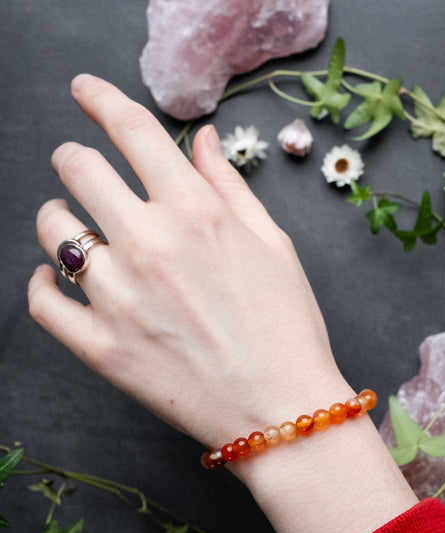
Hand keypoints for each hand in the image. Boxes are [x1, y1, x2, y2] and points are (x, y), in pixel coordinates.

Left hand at [28, 74, 349, 448]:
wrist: (282, 410)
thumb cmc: (288, 327)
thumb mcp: (272, 244)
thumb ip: (228, 185)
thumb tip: (198, 139)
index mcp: (195, 212)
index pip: (131, 129)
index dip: (100, 98)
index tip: (85, 91)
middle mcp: (150, 244)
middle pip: (78, 168)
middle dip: (74, 157)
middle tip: (79, 165)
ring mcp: (120, 298)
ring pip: (52, 229)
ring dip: (57, 216)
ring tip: (71, 225)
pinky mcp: (102, 349)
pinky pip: (42, 301)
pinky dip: (39, 283)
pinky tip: (51, 278)